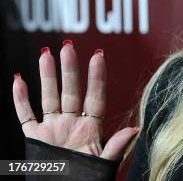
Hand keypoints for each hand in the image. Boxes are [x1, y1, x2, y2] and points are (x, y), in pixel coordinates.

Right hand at [12, 40, 138, 160]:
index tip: (99, 55)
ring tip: (46, 53)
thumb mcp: (104, 165)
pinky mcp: (34, 139)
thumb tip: (135, 129)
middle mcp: (71, 124)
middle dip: (69, 68)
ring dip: (46, 76)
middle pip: (70, 91)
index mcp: (91, 129)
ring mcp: (52, 130)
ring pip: (48, 97)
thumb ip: (116, 147)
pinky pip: (25, 116)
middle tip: (67, 45)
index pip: (95, 97)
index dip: (96, 77)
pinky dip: (20, 99)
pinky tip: (19, 80)